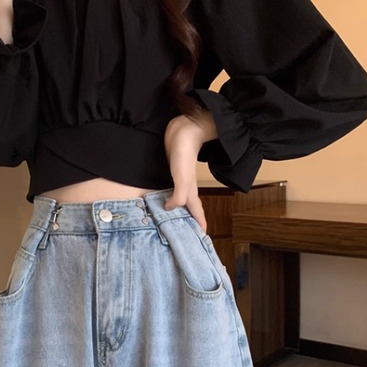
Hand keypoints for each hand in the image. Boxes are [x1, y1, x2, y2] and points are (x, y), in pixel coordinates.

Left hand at [163, 113, 215, 232]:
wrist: (185, 130)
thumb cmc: (184, 153)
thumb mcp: (182, 178)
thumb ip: (179, 195)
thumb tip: (170, 208)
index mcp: (190, 190)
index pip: (196, 212)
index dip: (199, 224)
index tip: (202, 237)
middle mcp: (186, 186)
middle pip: (189, 207)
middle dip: (190, 219)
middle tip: (187, 232)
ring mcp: (180, 177)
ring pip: (180, 198)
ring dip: (179, 208)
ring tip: (176, 218)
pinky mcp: (172, 169)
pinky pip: (172, 188)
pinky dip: (170, 196)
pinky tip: (165, 197)